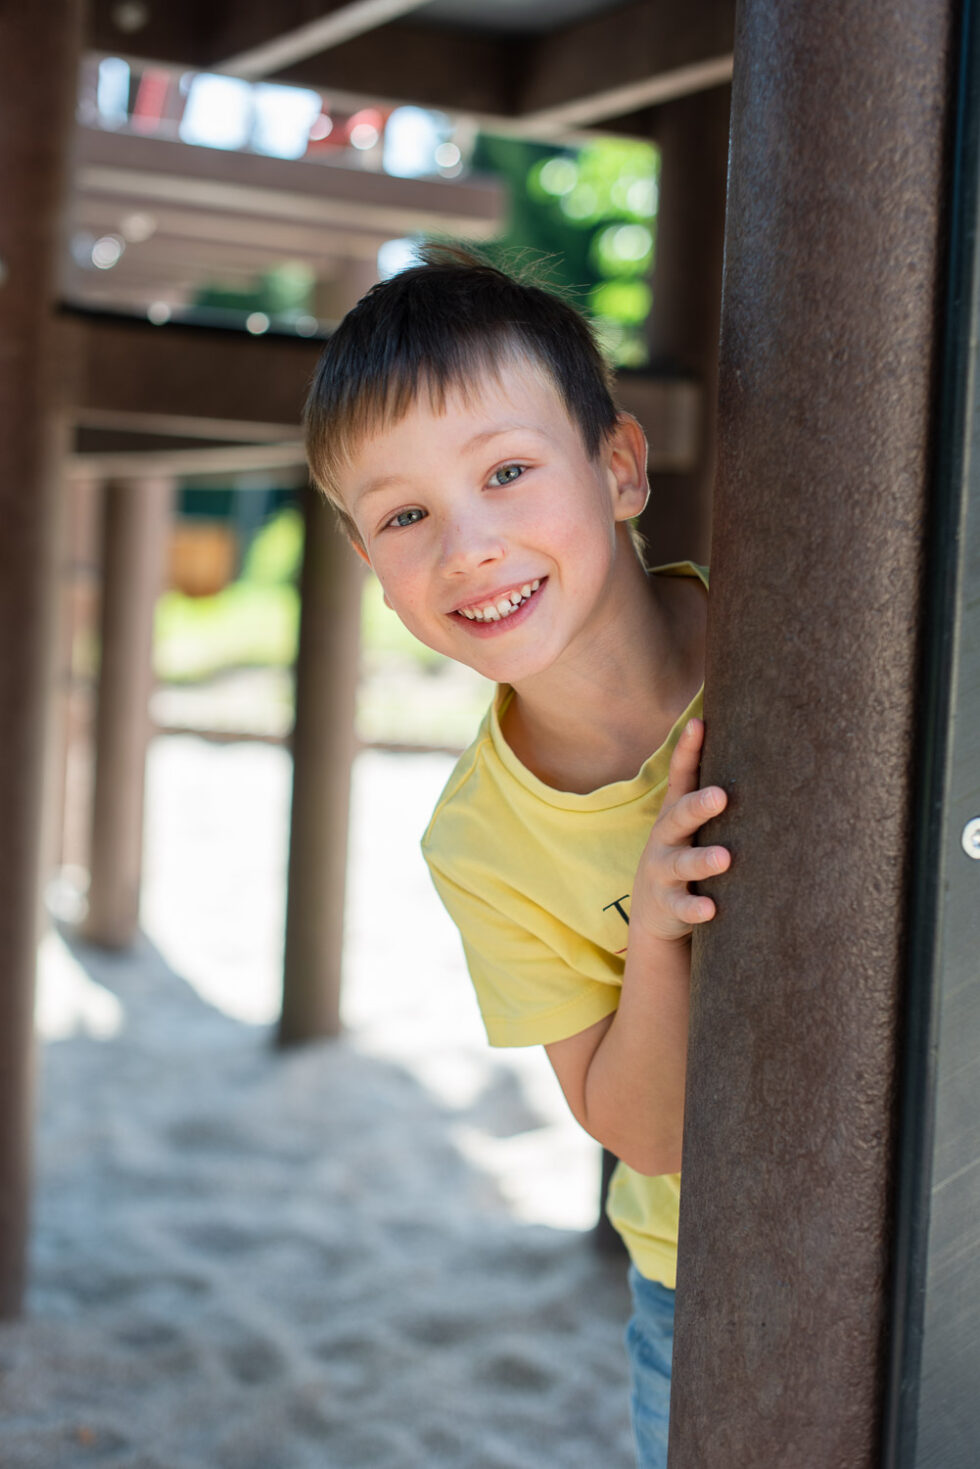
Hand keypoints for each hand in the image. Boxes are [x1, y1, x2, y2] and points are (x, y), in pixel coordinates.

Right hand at [631, 717, 729, 943]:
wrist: (655, 912)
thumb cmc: (686, 855)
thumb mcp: (692, 826)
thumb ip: (712, 797)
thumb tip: (761, 749)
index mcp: (675, 814)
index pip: (680, 777)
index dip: (687, 751)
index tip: (699, 724)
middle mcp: (666, 839)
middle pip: (678, 817)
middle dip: (698, 806)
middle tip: (720, 796)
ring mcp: (664, 871)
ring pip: (681, 864)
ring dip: (701, 861)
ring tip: (724, 858)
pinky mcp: (667, 905)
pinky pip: (681, 908)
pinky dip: (694, 910)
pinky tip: (711, 910)